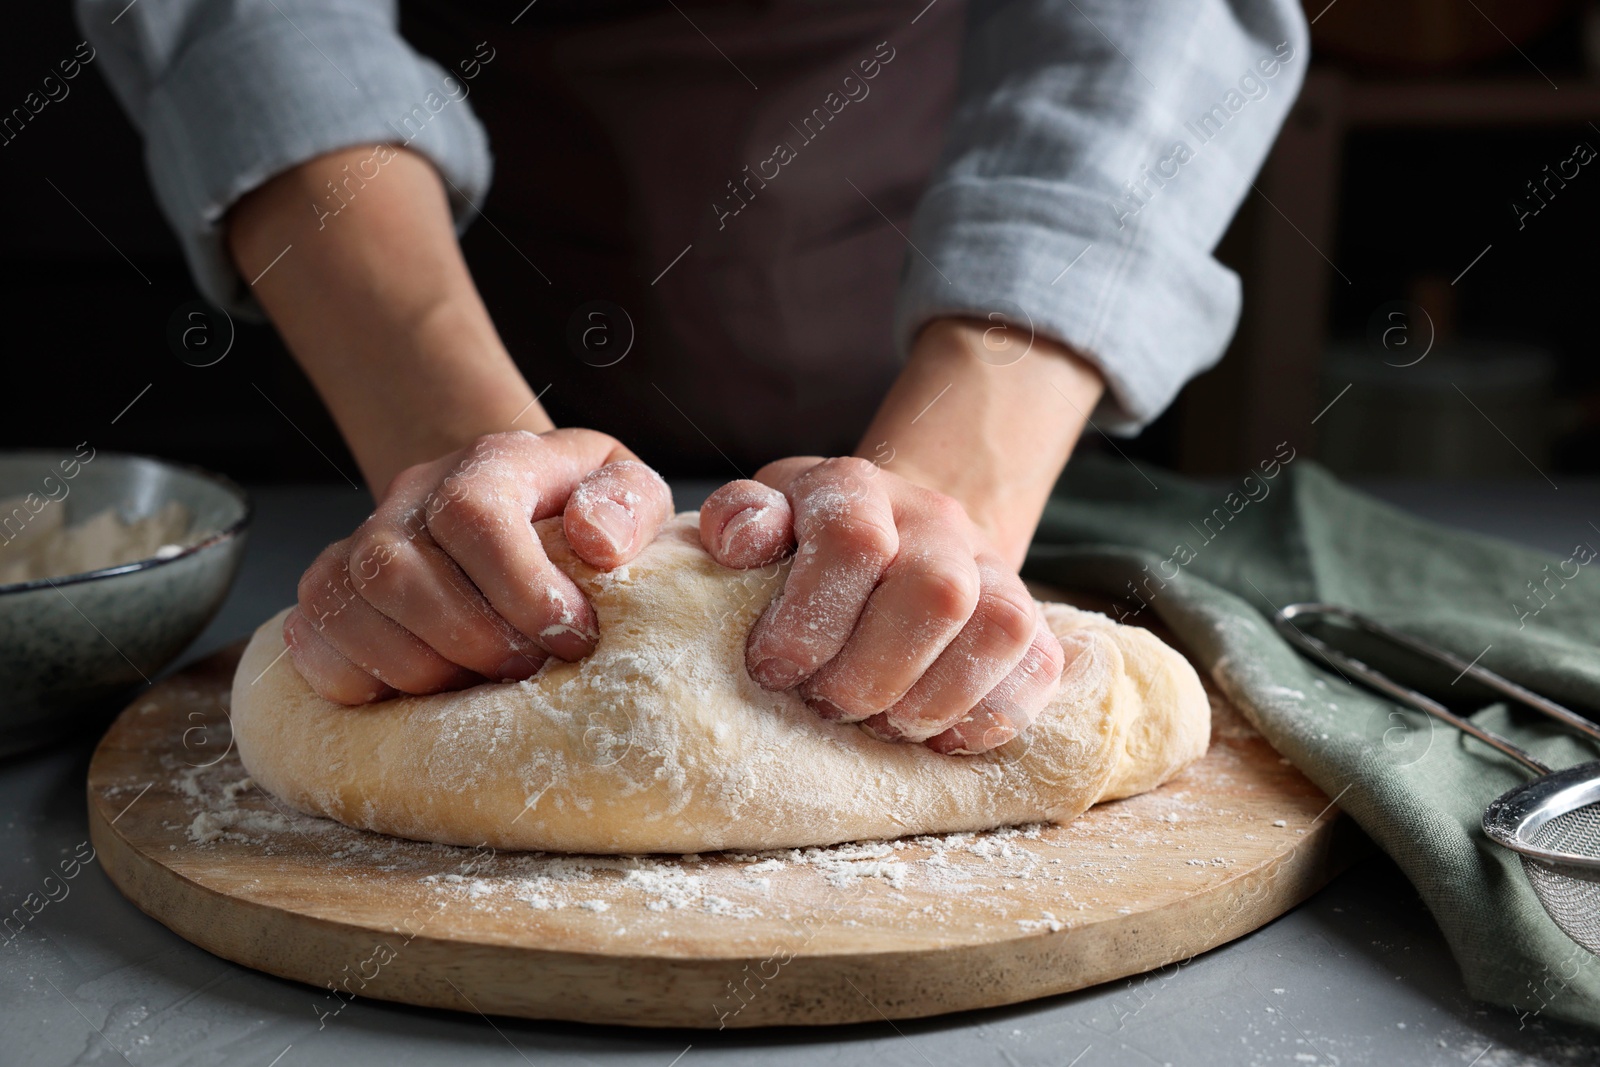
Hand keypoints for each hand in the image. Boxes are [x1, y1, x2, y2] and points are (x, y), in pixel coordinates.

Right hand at [285, 428, 672, 703]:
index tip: (573, 636)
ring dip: (420, 669)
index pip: (472, 513)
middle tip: (529, 670)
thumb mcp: (628, 493)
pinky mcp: (331, 590)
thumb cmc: (579, 512)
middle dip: (472, 641)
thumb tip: (595, 540)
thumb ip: (628, 504)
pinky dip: (361, 681)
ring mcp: (360, 542)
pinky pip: (310, 638)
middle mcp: (412, 495)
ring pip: (348, 607)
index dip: (520, 587)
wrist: (519, 508)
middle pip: (397, 569)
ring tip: (481, 685)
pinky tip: (422, 692)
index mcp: (491, 462)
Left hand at [698, 458, 1065, 753]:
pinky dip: (989, 716)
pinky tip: (938, 735)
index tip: (775, 668)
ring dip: (933, 700)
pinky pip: (1039, 666)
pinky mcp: (1032, 619)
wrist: (896, 535)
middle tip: (828, 704)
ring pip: (999, 629)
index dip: (811, 621)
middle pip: (936, 593)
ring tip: (882, 723)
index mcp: (858, 488)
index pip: (854, 543)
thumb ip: (740, 520)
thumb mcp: (765, 517)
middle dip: (872, 674)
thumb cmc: (809, 543)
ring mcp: (993, 567)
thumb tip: (740, 540)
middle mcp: (937, 521)